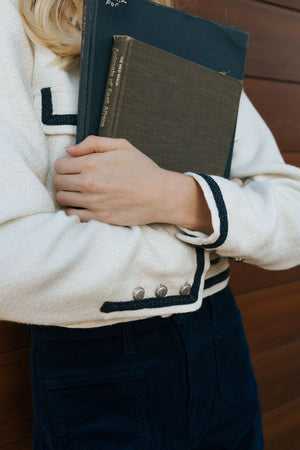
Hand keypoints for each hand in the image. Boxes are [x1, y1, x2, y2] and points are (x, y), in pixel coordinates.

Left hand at [53, 135, 241, 231]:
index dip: (65, 165)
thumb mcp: (122, 146)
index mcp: (92, 163)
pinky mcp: (98, 218)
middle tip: (76, 180)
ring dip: (67, 195)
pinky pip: (72, 215)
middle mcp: (89, 183)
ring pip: (61, 199)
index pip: (59, 164)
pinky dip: (73, 211)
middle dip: (64, 179)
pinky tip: (82, 206)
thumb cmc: (143, 170)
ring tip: (79, 193)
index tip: (73, 167)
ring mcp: (93, 202)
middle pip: (57, 182)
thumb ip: (93, 143)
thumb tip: (70, 149)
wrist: (161, 195)